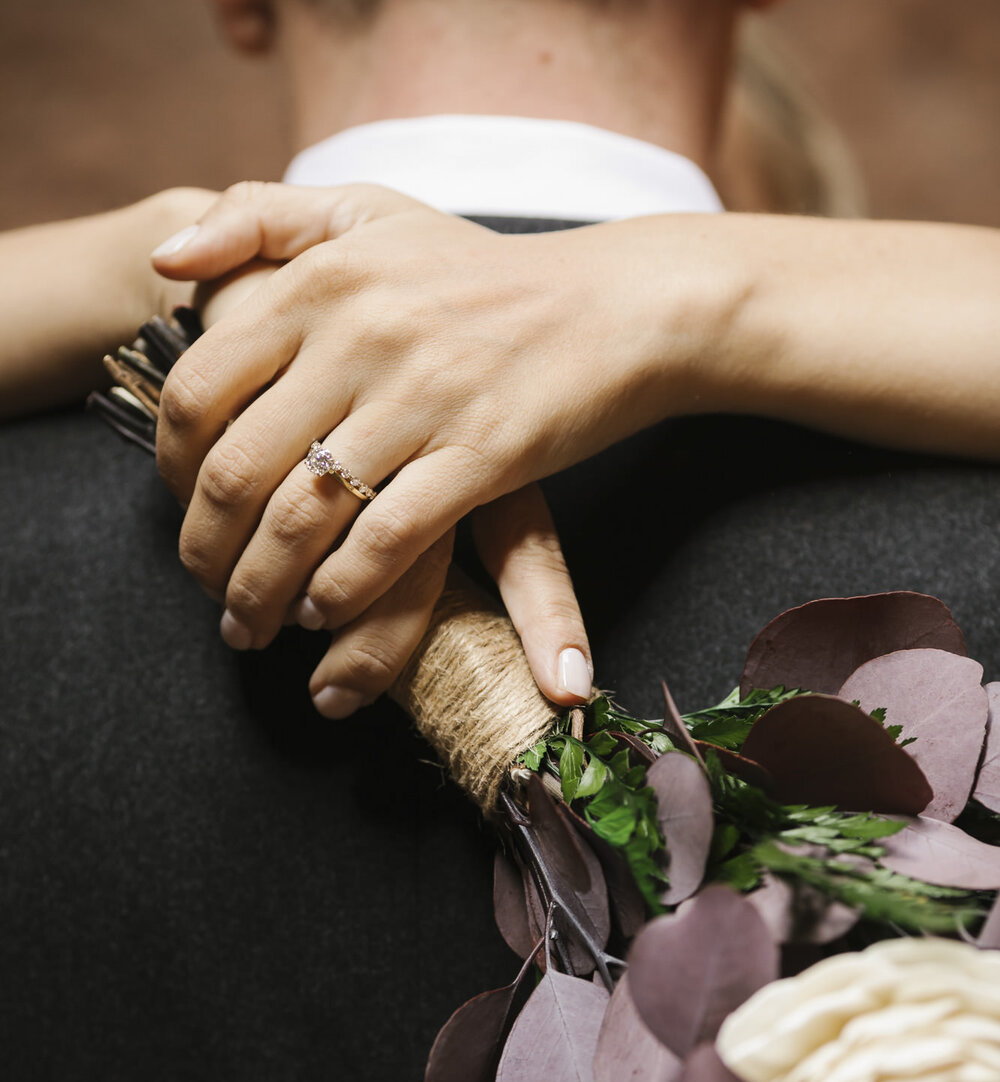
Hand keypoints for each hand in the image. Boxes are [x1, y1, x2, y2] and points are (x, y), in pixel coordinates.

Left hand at [151, 183, 712, 705]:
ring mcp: (424, 397)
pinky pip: (386, 540)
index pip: (200, 388)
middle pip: (240, 471)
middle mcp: (362, 335)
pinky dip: (344, 589)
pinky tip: (325, 612)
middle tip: (206, 593)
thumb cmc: (484, 270)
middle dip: (207, 553)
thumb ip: (259, 219)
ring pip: (305, 518)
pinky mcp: (484, 453)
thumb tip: (165, 262)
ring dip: (264, 589)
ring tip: (252, 623)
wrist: (619, 304)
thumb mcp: (368, 213)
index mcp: (323, 281)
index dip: (170, 467)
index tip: (179, 508)